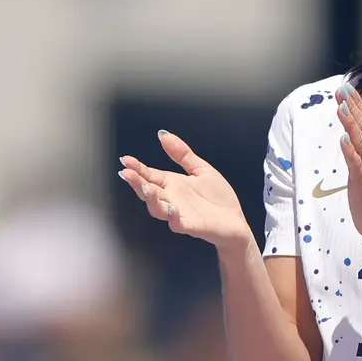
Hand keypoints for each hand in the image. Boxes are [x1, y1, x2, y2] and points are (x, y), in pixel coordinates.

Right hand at [119, 130, 250, 248]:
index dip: (137, 168)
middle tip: (126, 172)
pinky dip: (172, 217)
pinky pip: (177, 223)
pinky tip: (171, 208)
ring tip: (145, 187)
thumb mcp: (200, 169)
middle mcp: (171, 199)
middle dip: (136, 182)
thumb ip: (182, 154)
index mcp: (172, 185)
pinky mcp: (191, 226)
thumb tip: (164, 135)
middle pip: (148, 191)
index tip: (125, 160)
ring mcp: (179, 213)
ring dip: (150, 199)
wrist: (235, 222)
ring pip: (157, 209)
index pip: (150, 175)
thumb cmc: (218, 199)